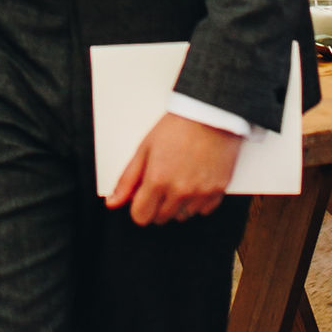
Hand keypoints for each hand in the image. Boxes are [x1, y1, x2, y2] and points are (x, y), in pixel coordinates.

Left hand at [106, 111, 242, 224]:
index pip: (141, 216)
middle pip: (161, 218)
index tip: (142, 196)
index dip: (139, 207)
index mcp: (157, 180)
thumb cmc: (177, 127)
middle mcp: (179, 191)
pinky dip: (198, 201)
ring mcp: (200, 192)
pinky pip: (203, 210)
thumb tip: (113, 203)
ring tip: (180, 179)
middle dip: (157, 205)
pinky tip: (196, 181)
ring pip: (182, 215)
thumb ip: (127, 179)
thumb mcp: (144, 149)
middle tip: (162, 182)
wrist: (211, 113)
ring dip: (178, 204)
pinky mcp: (218, 190)